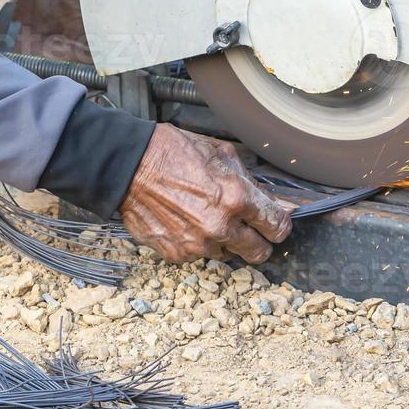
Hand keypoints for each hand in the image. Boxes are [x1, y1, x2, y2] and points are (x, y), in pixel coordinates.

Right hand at [119, 125, 292, 264]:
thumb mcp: (220, 153)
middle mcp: (220, 226)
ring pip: (228, 255)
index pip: (277, 226)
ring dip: (225, 241)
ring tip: (208, 218)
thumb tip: (269, 198)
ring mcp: (197, 244)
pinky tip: (186, 221)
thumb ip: (248, 180)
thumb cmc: (172, 153)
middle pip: (259, 253)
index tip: (276, 222)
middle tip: (251, 229)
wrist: (128, 167)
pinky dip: (198, 243)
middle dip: (259, 241)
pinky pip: (199, 255)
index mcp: (236, 198)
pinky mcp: (177, 254)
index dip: (280, 224)